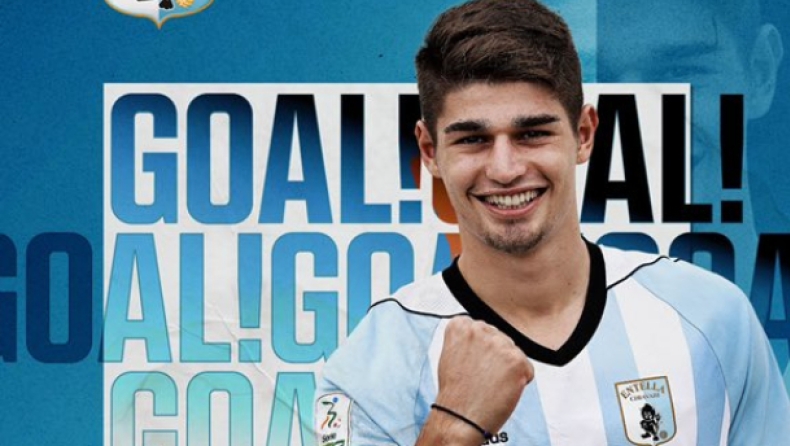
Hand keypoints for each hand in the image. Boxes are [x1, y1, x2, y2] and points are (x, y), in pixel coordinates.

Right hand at [434, 316, 532, 435]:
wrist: (460, 418)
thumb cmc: (455, 392)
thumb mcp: (451, 354)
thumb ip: (469, 339)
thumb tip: (488, 336)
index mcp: (461, 325)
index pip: (482, 328)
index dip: (481, 349)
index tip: (472, 361)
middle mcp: (480, 329)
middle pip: (500, 339)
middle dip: (496, 357)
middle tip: (481, 377)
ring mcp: (500, 344)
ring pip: (514, 354)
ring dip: (507, 369)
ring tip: (489, 384)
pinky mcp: (517, 360)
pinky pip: (527, 369)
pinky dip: (520, 382)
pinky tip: (501, 390)